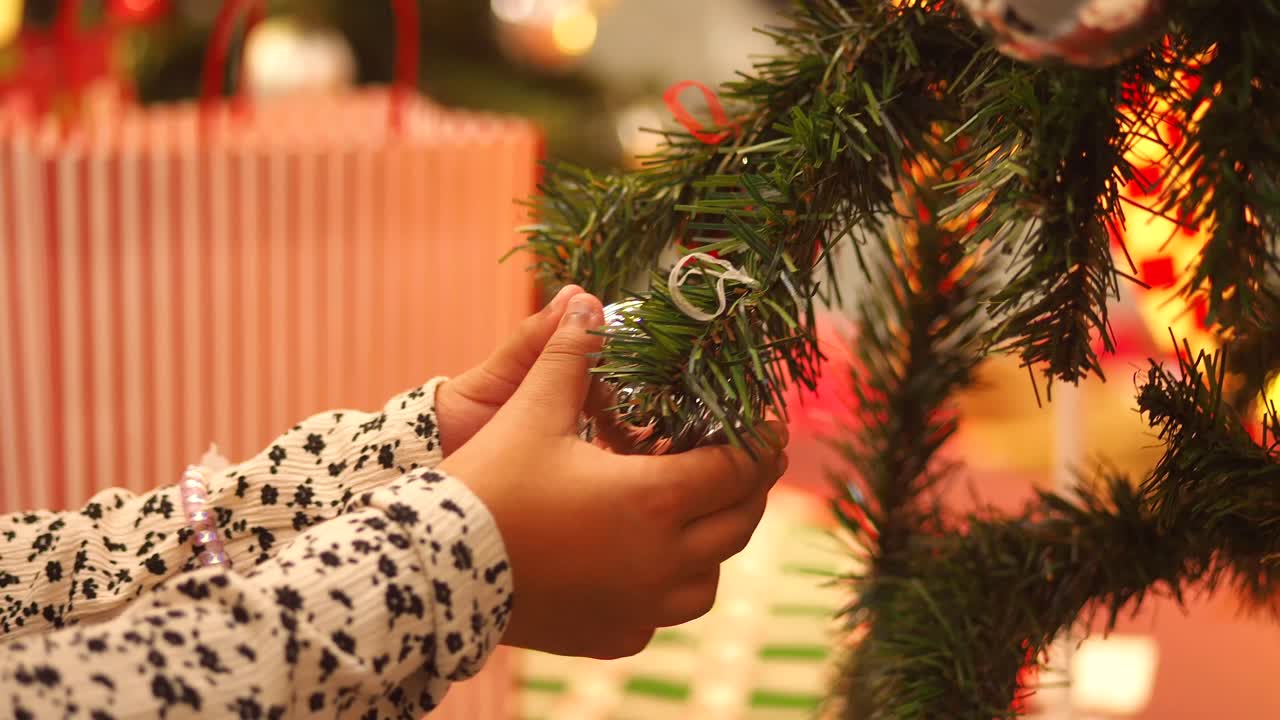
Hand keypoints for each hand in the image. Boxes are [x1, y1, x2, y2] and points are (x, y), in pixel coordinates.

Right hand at [439, 292, 788, 658]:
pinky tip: (647, 562)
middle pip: (737, 525)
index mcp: (652, 500)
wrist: (432, 572)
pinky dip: (670, 585)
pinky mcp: (614, 636)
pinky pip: (664, 613)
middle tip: (746, 462)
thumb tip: (585, 300)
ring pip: (708, 579)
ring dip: (714, 543)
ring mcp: (641, 607)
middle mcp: (660, 561)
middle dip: (749, 489)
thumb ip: (567, 355)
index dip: (761, 444)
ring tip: (697, 513)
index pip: (737, 470)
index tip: (770, 427)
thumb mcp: (530, 411)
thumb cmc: (488, 486)